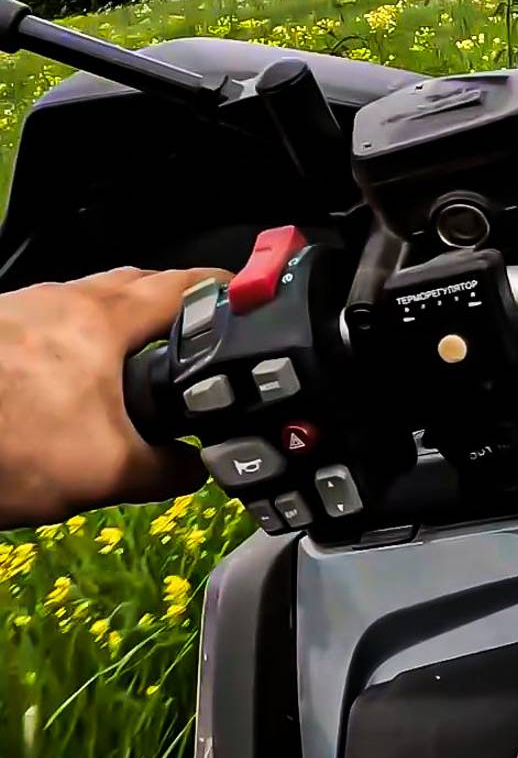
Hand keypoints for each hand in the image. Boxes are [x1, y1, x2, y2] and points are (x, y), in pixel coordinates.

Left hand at [0, 267, 226, 527]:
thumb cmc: (1, 442)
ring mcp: (18, 312)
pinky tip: (68, 384)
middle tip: (200, 332)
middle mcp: (60, 302)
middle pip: (134, 284)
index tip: (252, 293)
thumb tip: (195, 469)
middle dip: (174, 303)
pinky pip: (46, 326)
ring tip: (135, 364)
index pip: (183, 285)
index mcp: (102, 320)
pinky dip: (72, 344)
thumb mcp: (102, 473)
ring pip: (85, 304)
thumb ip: (165, 470)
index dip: (226, 288)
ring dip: (118, 322)